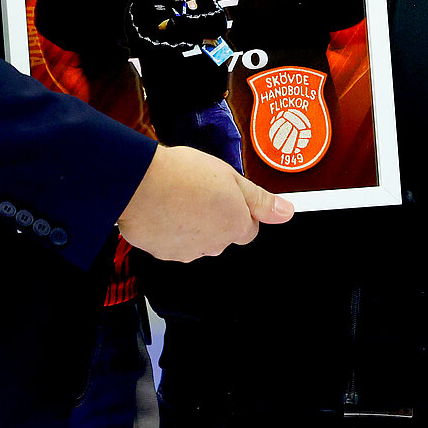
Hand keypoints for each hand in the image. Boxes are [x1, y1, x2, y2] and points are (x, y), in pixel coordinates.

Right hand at [118, 143, 291, 261]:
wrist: (141, 182)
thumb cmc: (184, 175)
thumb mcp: (232, 177)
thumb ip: (261, 200)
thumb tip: (286, 212)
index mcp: (234, 226)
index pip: (248, 229)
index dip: (239, 210)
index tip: (226, 196)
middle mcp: (213, 245)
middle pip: (222, 236)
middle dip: (215, 218)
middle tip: (200, 191)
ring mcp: (186, 252)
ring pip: (196, 240)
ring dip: (191, 224)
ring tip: (179, 197)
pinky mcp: (161, 252)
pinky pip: (170, 242)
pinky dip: (168, 229)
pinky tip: (162, 208)